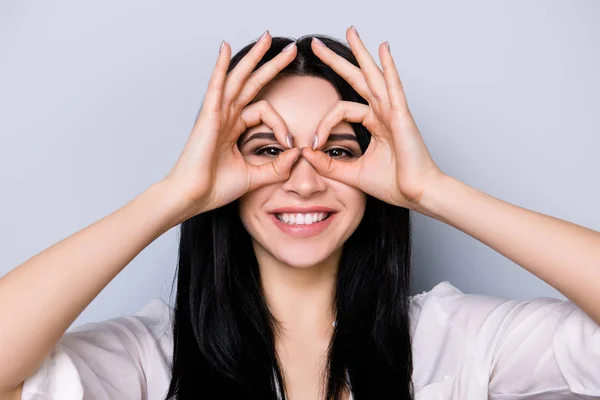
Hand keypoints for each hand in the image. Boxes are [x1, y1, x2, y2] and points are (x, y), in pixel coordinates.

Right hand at [162, 33, 300, 219]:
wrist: (193, 197)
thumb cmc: (216, 188)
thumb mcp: (256, 176)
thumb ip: (277, 167)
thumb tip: (298, 153)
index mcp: (235, 129)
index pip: (265, 112)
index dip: (281, 125)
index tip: (289, 144)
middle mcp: (226, 117)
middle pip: (252, 83)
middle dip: (271, 65)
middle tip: (291, 50)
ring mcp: (217, 114)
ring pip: (239, 78)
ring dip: (254, 57)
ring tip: (267, 38)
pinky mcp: (208, 116)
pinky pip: (217, 86)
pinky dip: (220, 66)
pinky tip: (225, 48)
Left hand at [302, 27, 444, 211]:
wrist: (417, 193)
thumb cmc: (394, 184)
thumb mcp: (351, 173)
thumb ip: (328, 165)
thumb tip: (306, 153)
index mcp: (374, 124)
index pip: (341, 110)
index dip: (324, 124)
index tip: (313, 144)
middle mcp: (383, 112)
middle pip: (356, 79)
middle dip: (336, 60)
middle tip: (315, 45)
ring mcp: (393, 111)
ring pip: (373, 75)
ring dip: (360, 52)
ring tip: (350, 31)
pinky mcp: (402, 115)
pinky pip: (393, 87)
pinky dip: (389, 66)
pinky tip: (383, 47)